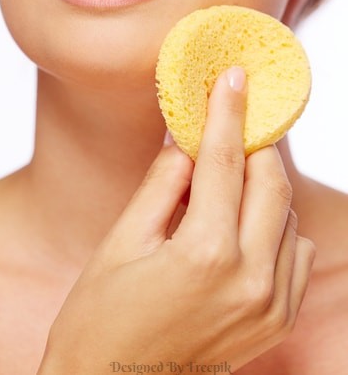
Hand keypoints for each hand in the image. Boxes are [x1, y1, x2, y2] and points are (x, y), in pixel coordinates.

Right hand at [38, 67, 314, 373]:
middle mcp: (250, 279)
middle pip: (270, 183)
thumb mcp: (123, 240)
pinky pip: (296, 251)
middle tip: (236, 123)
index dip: (226, 113)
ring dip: (263, 187)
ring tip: (228, 180)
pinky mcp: (276, 319)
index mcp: (204, 254)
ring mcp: (271, 304)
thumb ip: (163, 182)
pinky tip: (244, 225)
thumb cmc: (101, 316)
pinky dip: (277, 226)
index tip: (233, 78)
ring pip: (288, 215)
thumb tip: (184, 137)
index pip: (222, 162)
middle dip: (254, 145)